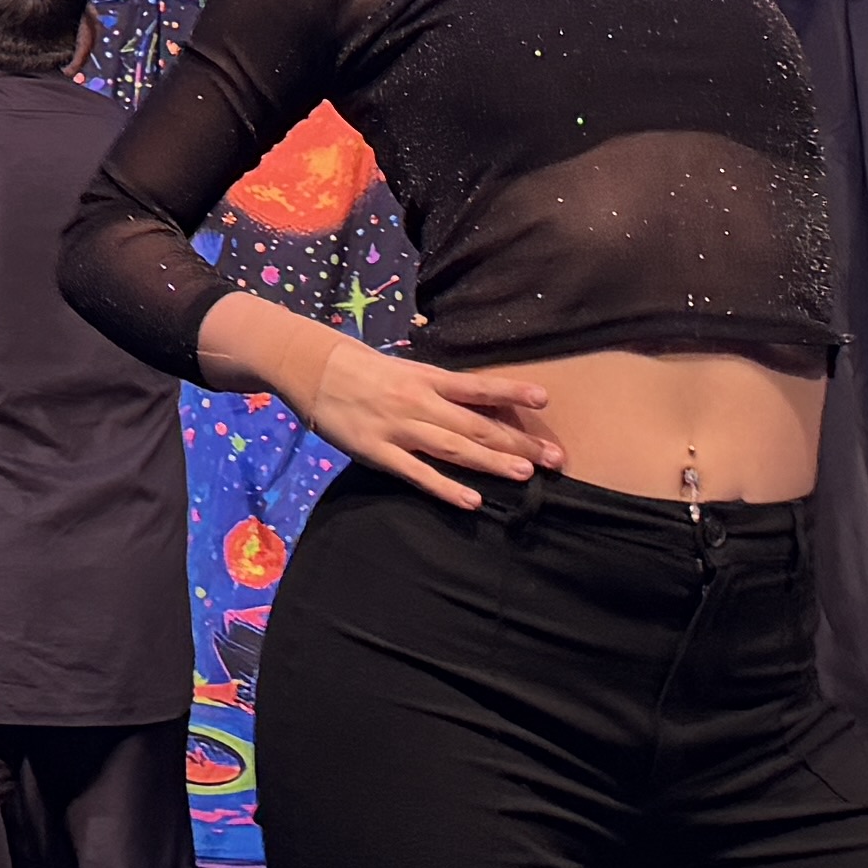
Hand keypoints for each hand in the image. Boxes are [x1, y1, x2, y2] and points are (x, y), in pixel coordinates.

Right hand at [275, 336, 561, 509]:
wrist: (313, 369)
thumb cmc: (363, 368)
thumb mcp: (406, 368)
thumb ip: (439, 387)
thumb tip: (478, 399)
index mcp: (427, 378)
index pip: (478, 386)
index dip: (511, 392)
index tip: (545, 400)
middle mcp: (419, 402)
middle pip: (477, 425)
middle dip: (518, 441)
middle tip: (554, 457)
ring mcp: (399, 428)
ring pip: (454, 449)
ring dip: (492, 462)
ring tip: (525, 474)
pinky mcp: (379, 452)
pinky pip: (417, 474)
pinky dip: (446, 487)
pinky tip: (472, 499)